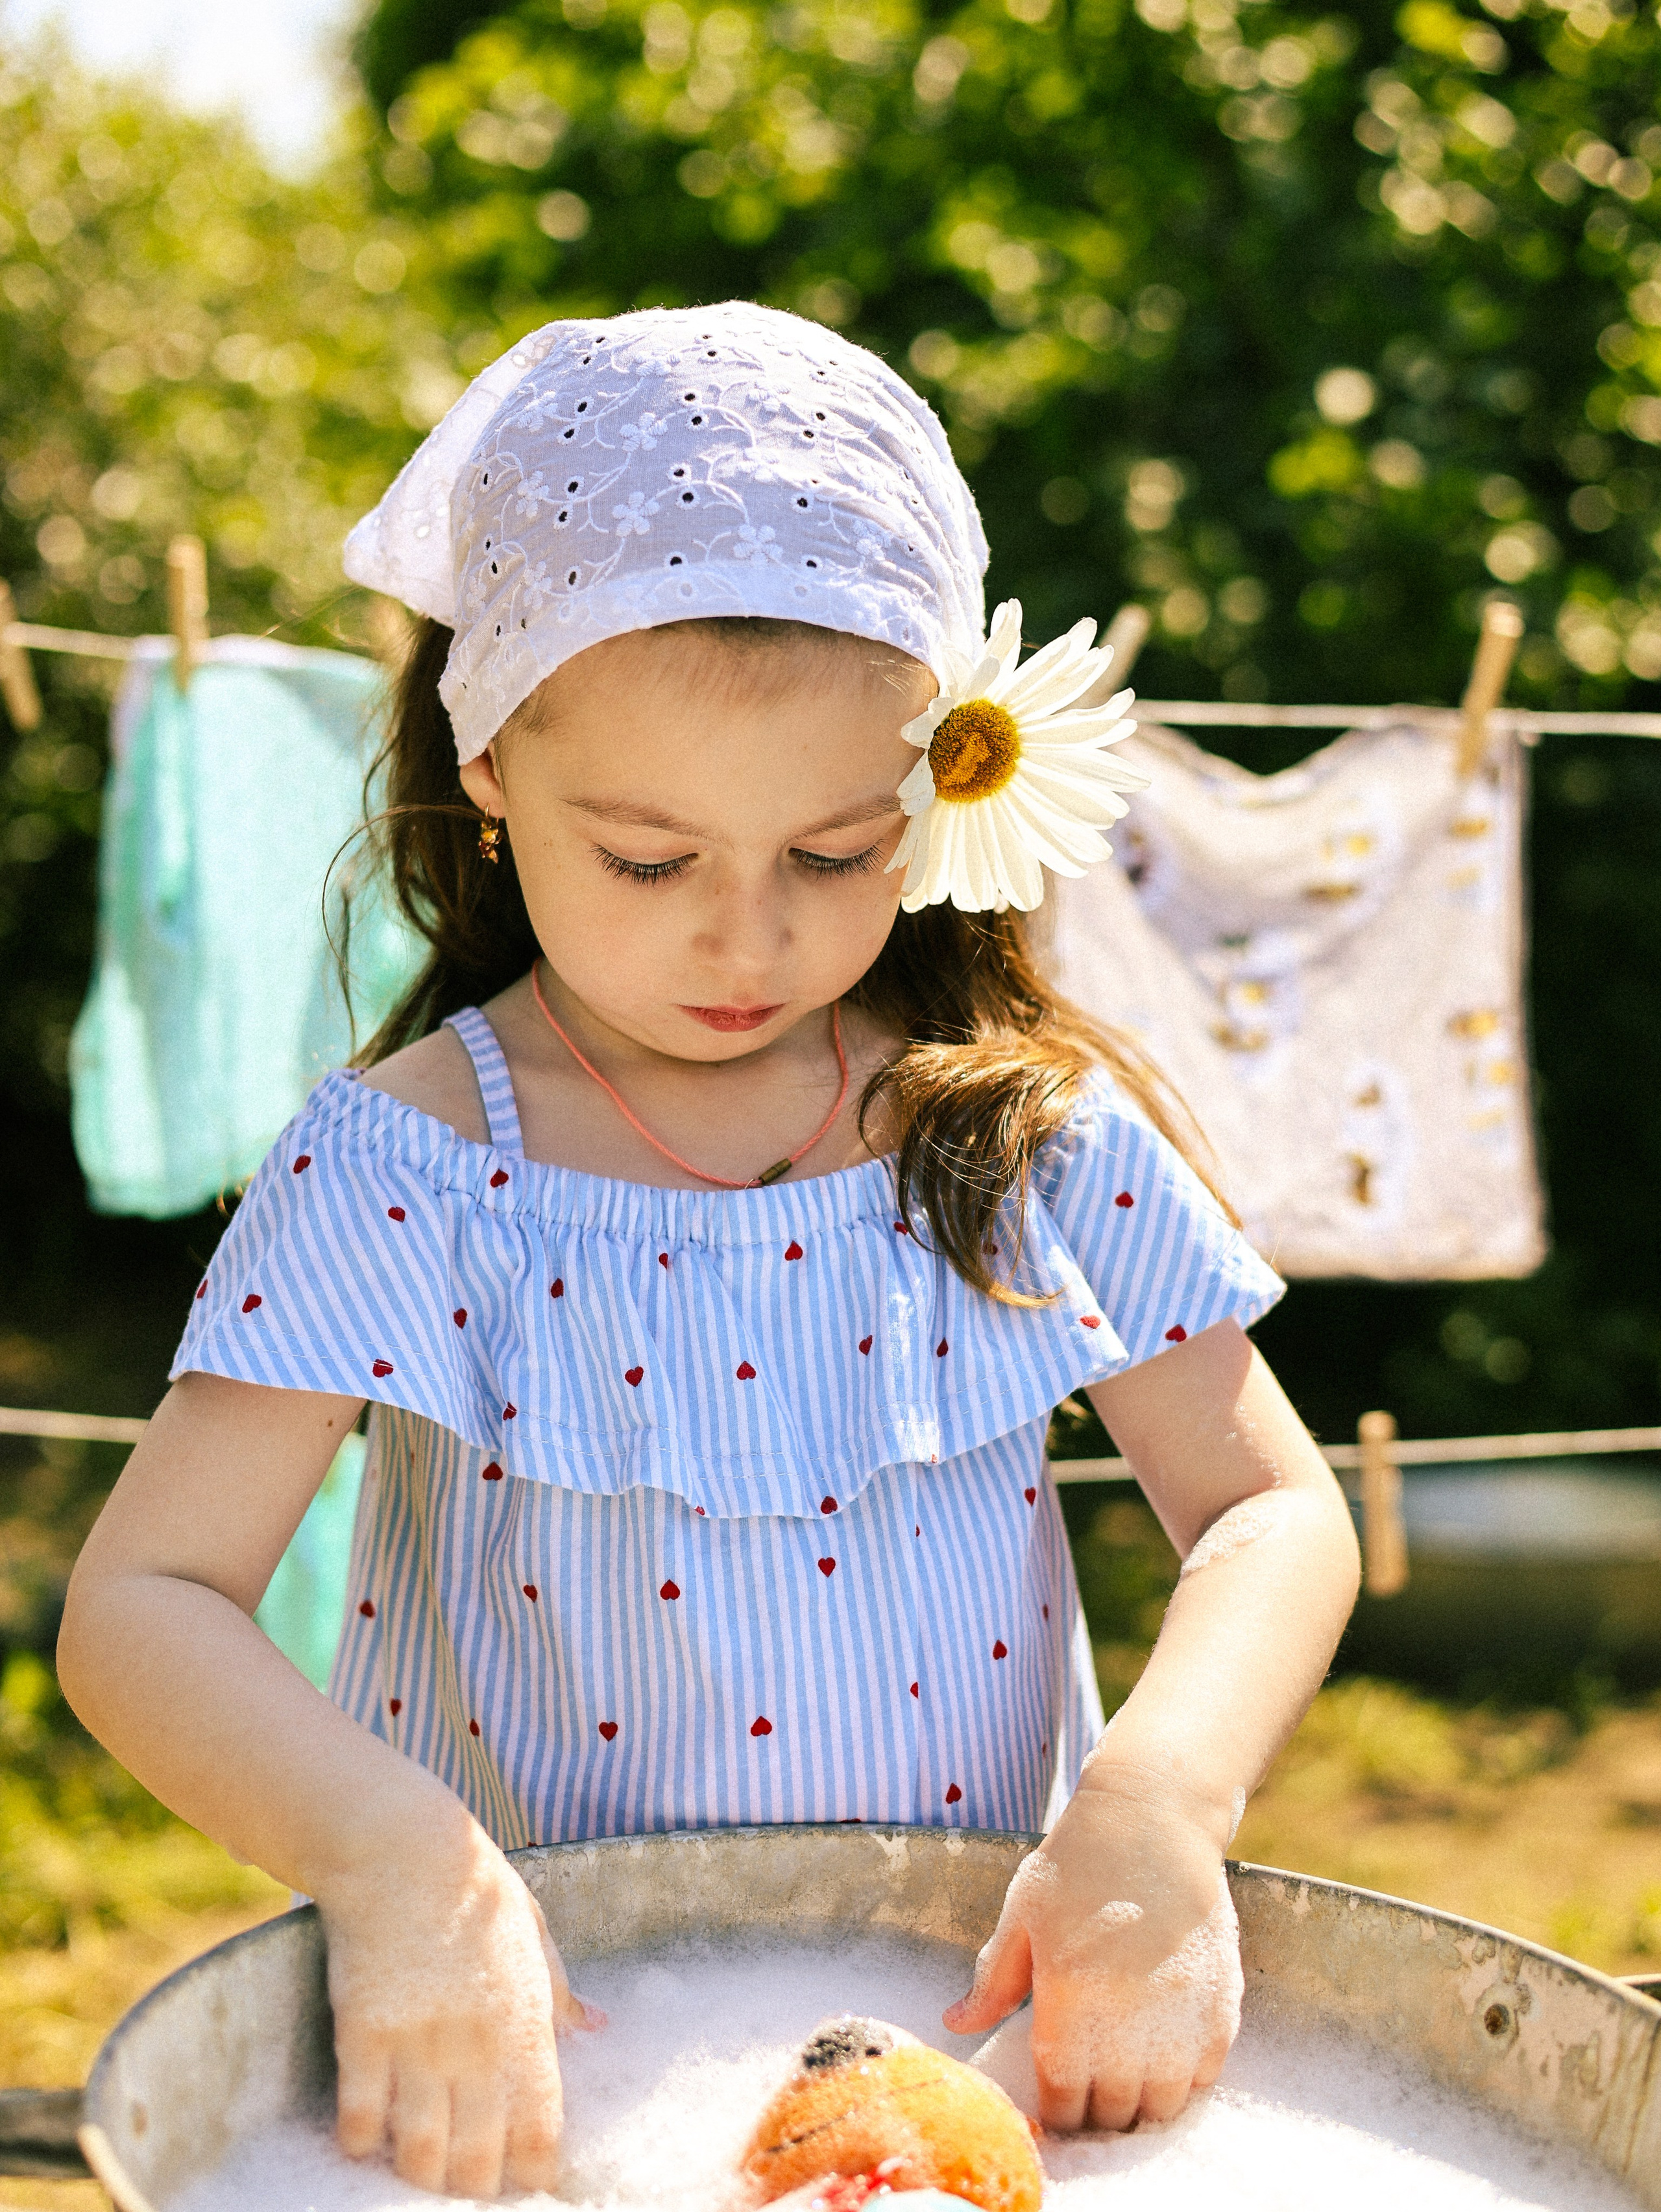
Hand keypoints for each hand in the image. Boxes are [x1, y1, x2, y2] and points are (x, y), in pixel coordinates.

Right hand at [319, 1823, 600, 2197]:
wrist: (402, 1848)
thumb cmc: (474, 1884)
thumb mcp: (533, 1930)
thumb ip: (560, 1989)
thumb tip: (597, 2027)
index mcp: (525, 2022)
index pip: (540, 2130)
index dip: (533, 2174)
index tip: (527, 2186)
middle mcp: (476, 2046)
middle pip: (478, 2158)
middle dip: (476, 2189)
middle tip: (469, 2192)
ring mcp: (418, 2045)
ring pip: (420, 2153)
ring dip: (421, 2177)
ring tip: (422, 2179)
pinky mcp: (363, 2035)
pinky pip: (362, 2118)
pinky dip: (363, 2141)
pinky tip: (368, 2141)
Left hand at [942, 1774, 1240, 2132]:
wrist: (1154, 1817)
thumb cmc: (1077, 1863)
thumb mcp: (1023, 1916)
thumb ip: (993, 1980)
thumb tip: (956, 2025)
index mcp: (1070, 1999)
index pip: (1063, 2099)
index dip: (1055, 2112)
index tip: (1052, 2104)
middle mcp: (1128, 2018)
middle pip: (1114, 2112)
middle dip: (1096, 2113)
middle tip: (1088, 2093)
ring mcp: (1181, 2014)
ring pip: (1162, 2106)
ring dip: (1141, 2104)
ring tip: (1125, 2083)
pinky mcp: (1221, 2002)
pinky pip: (1204, 2076)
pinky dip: (1184, 2080)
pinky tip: (1162, 2057)